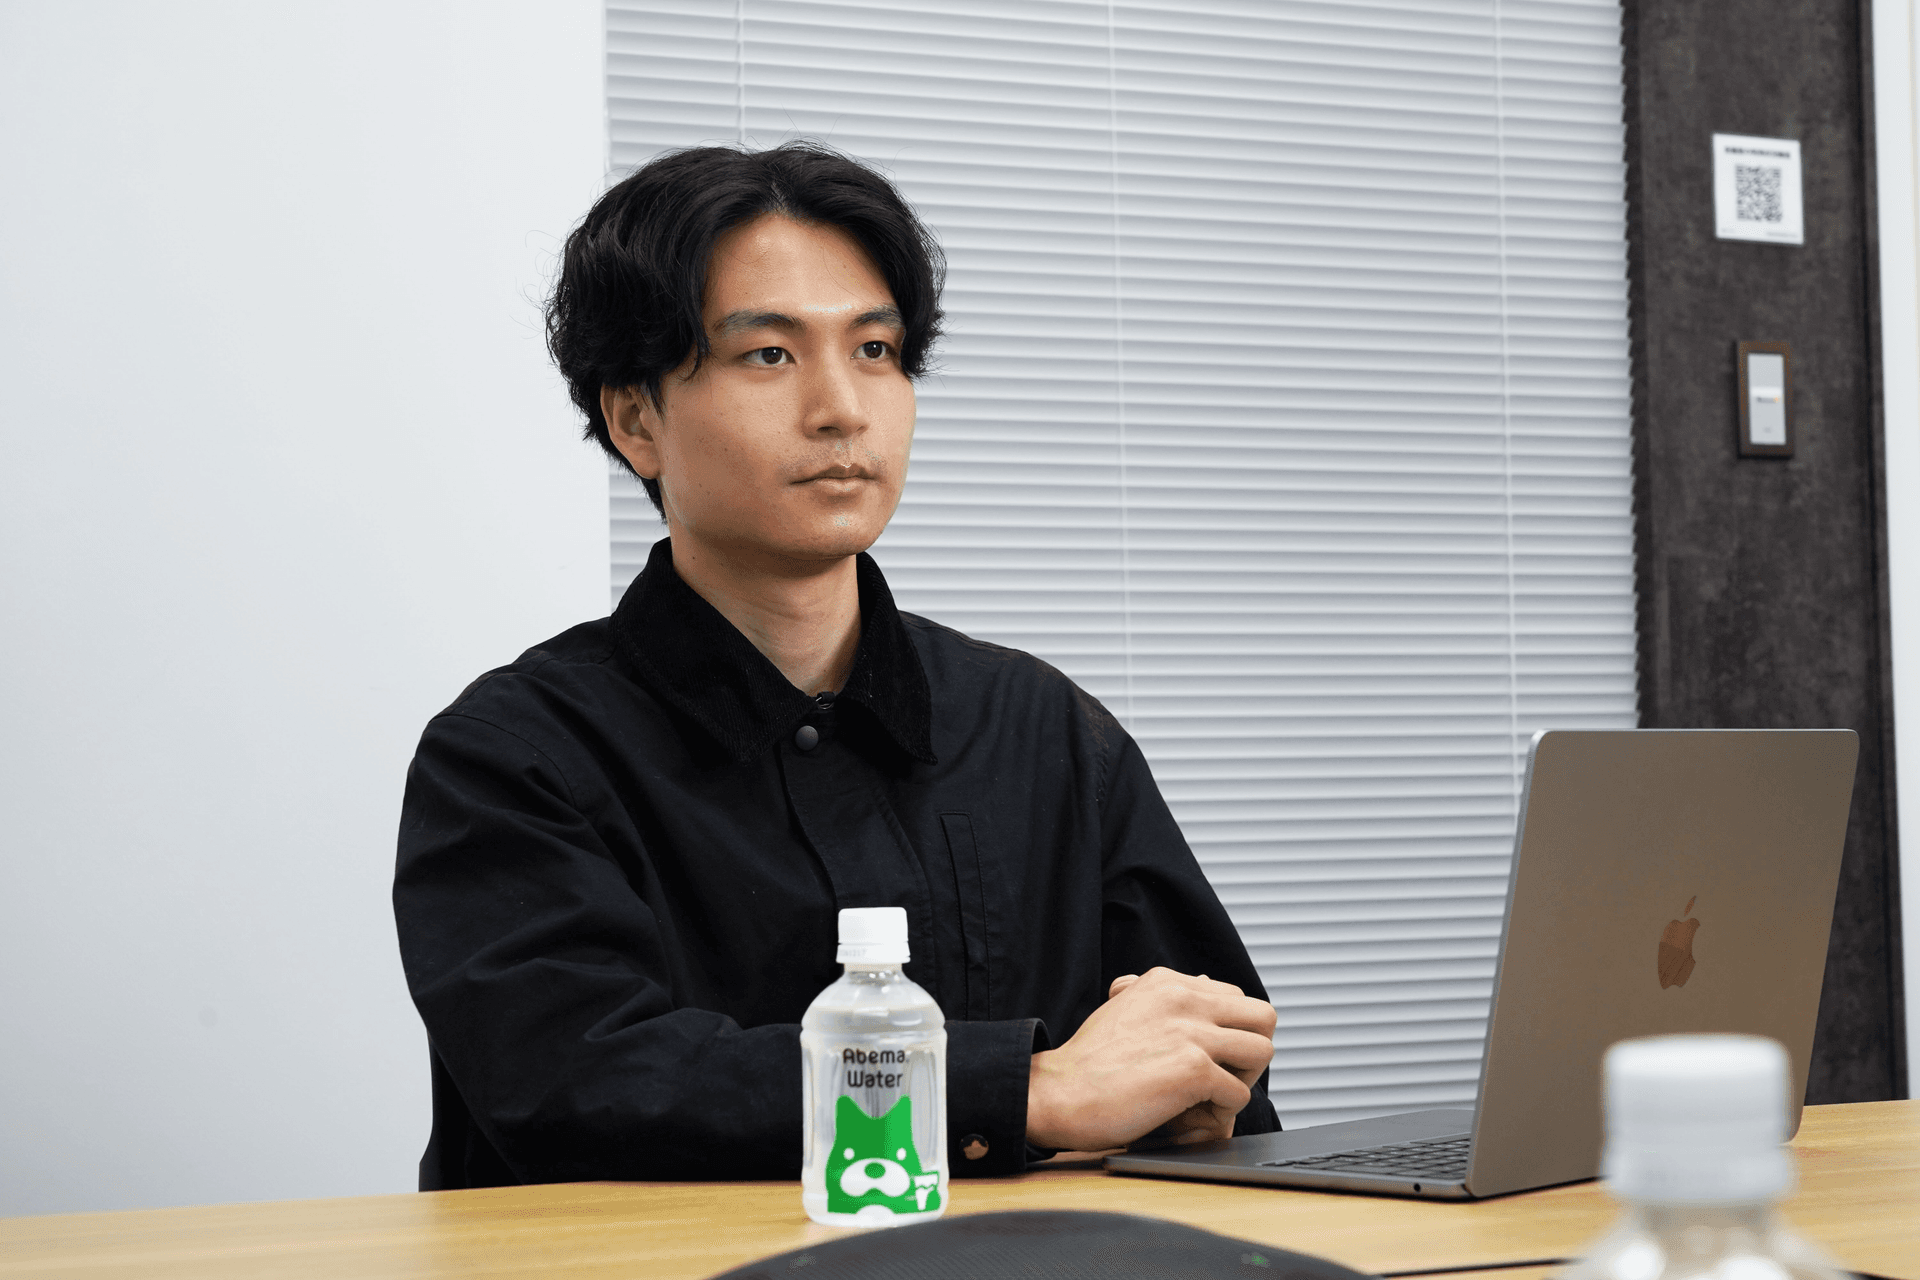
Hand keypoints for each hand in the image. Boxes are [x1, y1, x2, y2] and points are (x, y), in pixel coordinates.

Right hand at [1025, 967, 1276, 1151]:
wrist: (1058, 1093)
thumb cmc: (1089, 1063)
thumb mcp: (1126, 1009)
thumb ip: (1164, 999)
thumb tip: (1202, 982)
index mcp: (1167, 982)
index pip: (1236, 998)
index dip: (1230, 1032)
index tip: (1209, 1056)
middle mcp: (1183, 998)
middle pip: (1263, 1016)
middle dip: (1250, 1050)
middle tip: (1223, 1074)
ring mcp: (1191, 1032)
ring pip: (1262, 1051)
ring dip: (1243, 1079)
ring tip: (1211, 1094)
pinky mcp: (1193, 1069)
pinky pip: (1239, 1094)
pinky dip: (1221, 1111)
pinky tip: (1190, 1113)